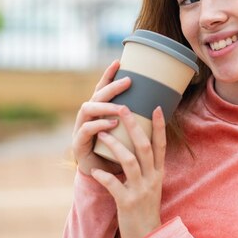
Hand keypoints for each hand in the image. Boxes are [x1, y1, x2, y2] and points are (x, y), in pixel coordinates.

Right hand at [72, 59, 128, 174]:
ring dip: (105, 106)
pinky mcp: (78, 144)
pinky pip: (85, 130)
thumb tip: (159, 104)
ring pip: (87, 109)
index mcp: (99, 112)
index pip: (102, 89)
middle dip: (112, 87)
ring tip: (122, 107)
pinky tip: (112, 124)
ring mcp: (80, 128)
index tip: (119, 61)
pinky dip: (99, 126)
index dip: (109, 75)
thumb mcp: (127, 134)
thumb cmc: (117, 152)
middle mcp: (88, 117)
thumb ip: (136, 120)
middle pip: (96, 95)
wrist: (103, 177)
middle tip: (128, 81)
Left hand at [91, 105, 166, 237]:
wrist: (147, 235)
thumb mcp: (151, 183)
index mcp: (158, 172)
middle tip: (124, 108)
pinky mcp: (127, 202)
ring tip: (102, 134)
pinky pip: (114, 184)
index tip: (155, 106)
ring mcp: (140, 190)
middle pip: (145, 147)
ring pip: (129, 161)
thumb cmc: (145, 206)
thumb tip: (139, 144)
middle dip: (134, 126)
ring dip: (115, 146)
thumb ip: (147, 166)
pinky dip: (103, 176)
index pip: (161, 144)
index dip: (159, 126)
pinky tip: (95, 170)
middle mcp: (152, 178)